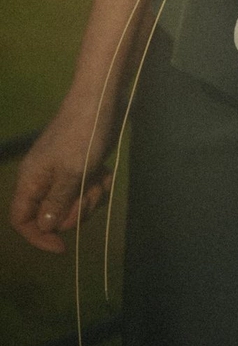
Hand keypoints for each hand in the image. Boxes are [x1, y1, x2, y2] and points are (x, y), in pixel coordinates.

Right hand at [9, 94, 116, 254]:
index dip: (39, 237)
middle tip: (90, 195)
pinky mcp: (80, 163)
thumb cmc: (82, 135)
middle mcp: (43, 178)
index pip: (22, 220)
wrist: (100, 99)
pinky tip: (107, 173)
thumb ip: (56, 203)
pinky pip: (87, 186)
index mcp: (31, 180)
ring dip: (91, 196)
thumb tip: (44, 227)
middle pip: (53, 214)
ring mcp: (62, 170)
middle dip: (75, 211)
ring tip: (100, 179)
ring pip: (74, 201)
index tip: (63, 246)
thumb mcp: (71, 173)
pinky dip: (98, 183)